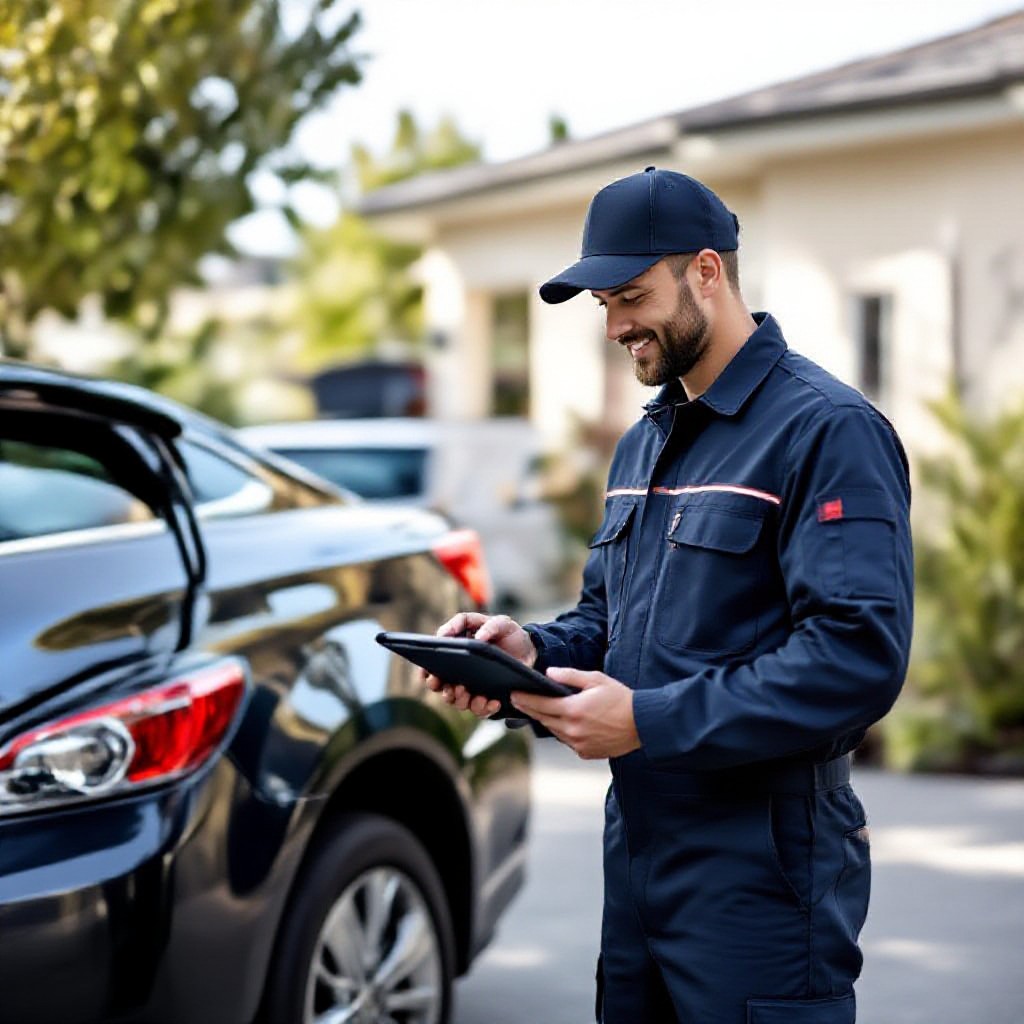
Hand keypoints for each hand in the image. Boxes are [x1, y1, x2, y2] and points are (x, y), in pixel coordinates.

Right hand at [423, 612, 536, 718]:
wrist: (530, 651)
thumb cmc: (509, 635)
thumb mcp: (502, 623)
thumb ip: (489, 625)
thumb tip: (478, 639)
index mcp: (456, 651)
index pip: (433, 663)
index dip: (426, 670)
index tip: (427, 673)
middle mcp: (459, 672)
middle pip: (440, 686)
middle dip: (441, 688)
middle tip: (449, 685)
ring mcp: (471, 687)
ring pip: (457, 700)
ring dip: (460, 699)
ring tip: (469, 692)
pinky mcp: (485, 699)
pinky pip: (479, 710)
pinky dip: (484, 707)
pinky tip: (494, 701)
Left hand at [510, 668, 640, 758]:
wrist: (643, 724)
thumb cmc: (620, 698)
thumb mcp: (596, 679)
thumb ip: (570, 676)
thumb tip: (549, 673)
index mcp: (573, 710)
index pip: (540, 705)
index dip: (524, 700)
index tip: (513, 694)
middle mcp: (573, 730)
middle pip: (543, 719)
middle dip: (530, 709)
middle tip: (518, 701)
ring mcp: (579, 744)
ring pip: (554, 731)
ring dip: (547, 720)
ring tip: (540, 710)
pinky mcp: (586, 753)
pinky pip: (568, 741)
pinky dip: (564, 732)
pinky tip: (565, 723)